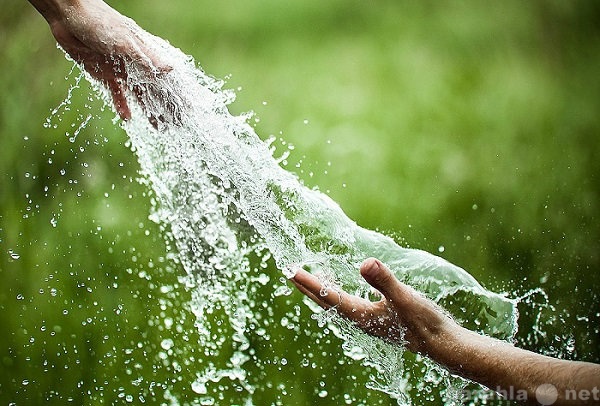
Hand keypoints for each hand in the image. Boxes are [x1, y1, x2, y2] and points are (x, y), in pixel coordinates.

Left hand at [37, 0, 172, 123]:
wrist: (69, 14)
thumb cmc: (100, 21)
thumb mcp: (125, 41)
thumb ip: (147, 58)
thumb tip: (170, 69)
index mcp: (145, 54)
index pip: (166, 79)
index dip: (177, 94)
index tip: (188, 110)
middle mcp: (136, 64)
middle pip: (155, 90)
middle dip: (166, 107)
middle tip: (177, 125)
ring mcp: (120, 69)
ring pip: (139, 94)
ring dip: (148, 110)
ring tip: (159, 127)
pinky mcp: (104, 73)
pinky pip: (116, 93)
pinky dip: (122, 105)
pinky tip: (127, 118)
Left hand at [290, 257, 451, 353]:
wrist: (442, 345)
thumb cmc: (423, 323)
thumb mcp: (404, 298)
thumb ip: (384, 281)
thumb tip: (364, 263)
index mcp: (361, 315)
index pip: (328, 296)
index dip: (309, 282)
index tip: (291, 270)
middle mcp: (360, 319)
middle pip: (326, 301)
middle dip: (307, 287)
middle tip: (289, 271)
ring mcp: (368, 320)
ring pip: (336, 303)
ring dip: (321, 290)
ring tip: (309, 277)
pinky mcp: (377, 318)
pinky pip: (349, 303)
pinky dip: (339, 292)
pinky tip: (343, 286)